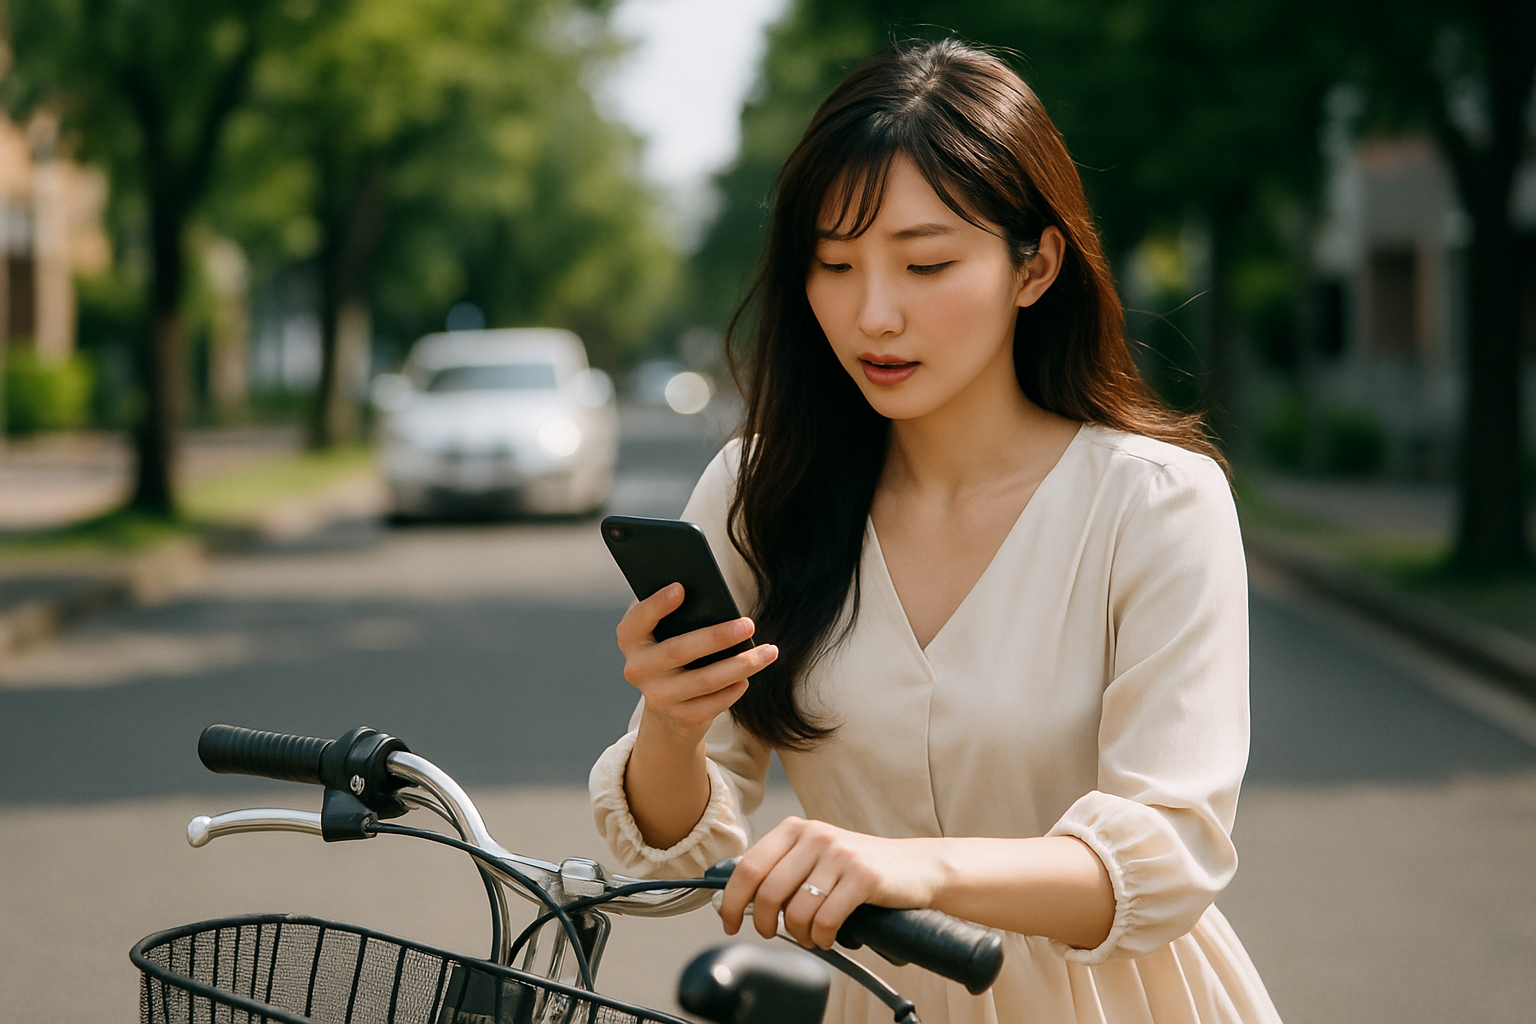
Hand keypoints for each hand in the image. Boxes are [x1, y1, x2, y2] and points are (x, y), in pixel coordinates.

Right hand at [616, 583, 777, 743]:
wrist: (667, 707)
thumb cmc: (674, 652)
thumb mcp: (667, 632)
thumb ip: (680, 614)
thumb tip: (713, 599)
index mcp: (631, 639)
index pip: (638, 620)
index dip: (657, 605)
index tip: (681, 588)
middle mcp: (637, 669)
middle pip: (679, 650)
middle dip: (717, 637)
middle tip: (749, 625)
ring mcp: (658, 697)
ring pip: (704, 681)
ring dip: (741, 665)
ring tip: (769, 651)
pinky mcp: (680, 718)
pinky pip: (713, 704)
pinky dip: (734, 689)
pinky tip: (748, 677)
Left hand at [720, 817, 945, 949]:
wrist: (916, 868)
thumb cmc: (859, 869)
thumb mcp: (816, 857)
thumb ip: (782, 870)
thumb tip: (738, 899)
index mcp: (796, 828)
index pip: (748, 867)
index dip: (731, 901)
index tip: (729, 922)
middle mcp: (815, 836)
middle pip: (767, 892)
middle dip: (763, 923)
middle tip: (772, 933)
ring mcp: (840, 855)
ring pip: (796, 911)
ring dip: (800, 935)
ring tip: (812, 935)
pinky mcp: (863, 877)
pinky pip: (826, 920)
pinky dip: (823, 938)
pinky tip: (830, 937)